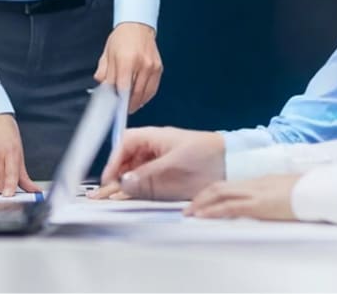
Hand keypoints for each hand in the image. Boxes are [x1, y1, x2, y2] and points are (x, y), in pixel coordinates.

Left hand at [93, 22, 161, 112]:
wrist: (137, 25)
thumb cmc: (121, 38)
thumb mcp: (107, 54)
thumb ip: (104, 73)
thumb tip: (103, 89)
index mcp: (126, 60)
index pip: (123, 87)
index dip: (118, 101)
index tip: (114, 108)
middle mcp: (142, 64)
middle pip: (135, 93)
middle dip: (127, 104)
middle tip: (120, 110)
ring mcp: (152, 67)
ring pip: (145, 94)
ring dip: (136, 102)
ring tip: (128, 106)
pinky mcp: (159, 69)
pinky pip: (152, 89)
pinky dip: (145, 96)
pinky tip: (138, 98)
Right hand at [93, 126, 225, 200]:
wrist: (232, 163)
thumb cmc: (206, 154)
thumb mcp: (173, 164)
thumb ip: (147, 175)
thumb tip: (124, 182)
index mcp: (153, 137)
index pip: (125, 144)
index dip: (114, 160)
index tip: (108, 177)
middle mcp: (153, 149)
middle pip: (126, 159)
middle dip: (114, 175)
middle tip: (103, 192)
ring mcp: (160, 163)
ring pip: (134, 172)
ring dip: (123, 185)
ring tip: (109, 199)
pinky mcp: (167, 178)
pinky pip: (146, 183)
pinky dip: (136, 191)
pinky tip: (127, 199)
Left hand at [185, 174, 299, 221]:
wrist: (316, 190)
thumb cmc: (305, 191)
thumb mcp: (281, 190)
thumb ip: (268, 193)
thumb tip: (263, 200)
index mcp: (256, 182)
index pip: (227, 185)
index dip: (210, 192)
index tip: (199, 201)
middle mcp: (251, 184)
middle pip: (218, 187)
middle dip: (201, 198)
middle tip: (188, 208)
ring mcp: (254, 193)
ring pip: (220, 194)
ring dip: (202, 204)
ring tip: (190, 213)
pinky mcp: (259, 205)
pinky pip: (231, 207)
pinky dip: (214, 210)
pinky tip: (203, 216)